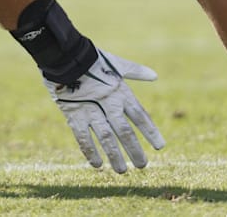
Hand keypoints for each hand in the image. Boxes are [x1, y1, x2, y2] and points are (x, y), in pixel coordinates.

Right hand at [42, 49, 164, 172]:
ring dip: (114, 156)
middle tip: (142, 166)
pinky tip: (97, 164)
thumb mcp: (116, 64)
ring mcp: (91, 110)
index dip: (150, 131)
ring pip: (106, 138)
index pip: (139, 115)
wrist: (66, 56)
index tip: (160, 146)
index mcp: (121, 92)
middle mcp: (108, 103)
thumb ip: (135, 72)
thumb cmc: (93, 60)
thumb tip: (155, 76)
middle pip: (124, 131)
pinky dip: (90, 151)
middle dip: (134, 149)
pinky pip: (83, 137)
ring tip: (121, 171)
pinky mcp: (74, 114)